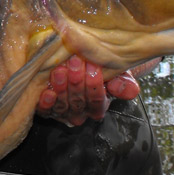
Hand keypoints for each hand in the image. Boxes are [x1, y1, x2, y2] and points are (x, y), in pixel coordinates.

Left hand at [37, 56, 154, 125]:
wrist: (80, 63)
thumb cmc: (100, 68)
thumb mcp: (116, 73)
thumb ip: (124, 83)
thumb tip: (127, 90)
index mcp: (97, 107)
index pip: (97, 101)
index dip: (95, 85)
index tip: (93, 66)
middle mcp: (80, 112)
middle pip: (79, 102)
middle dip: (77, 82)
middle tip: (75, 61)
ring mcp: (62, 112)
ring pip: (63, 105)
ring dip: (61, 88)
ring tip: (60, 70)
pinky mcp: (46, 109)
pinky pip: (46, 110)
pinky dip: (46, 102)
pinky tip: (47, 91)